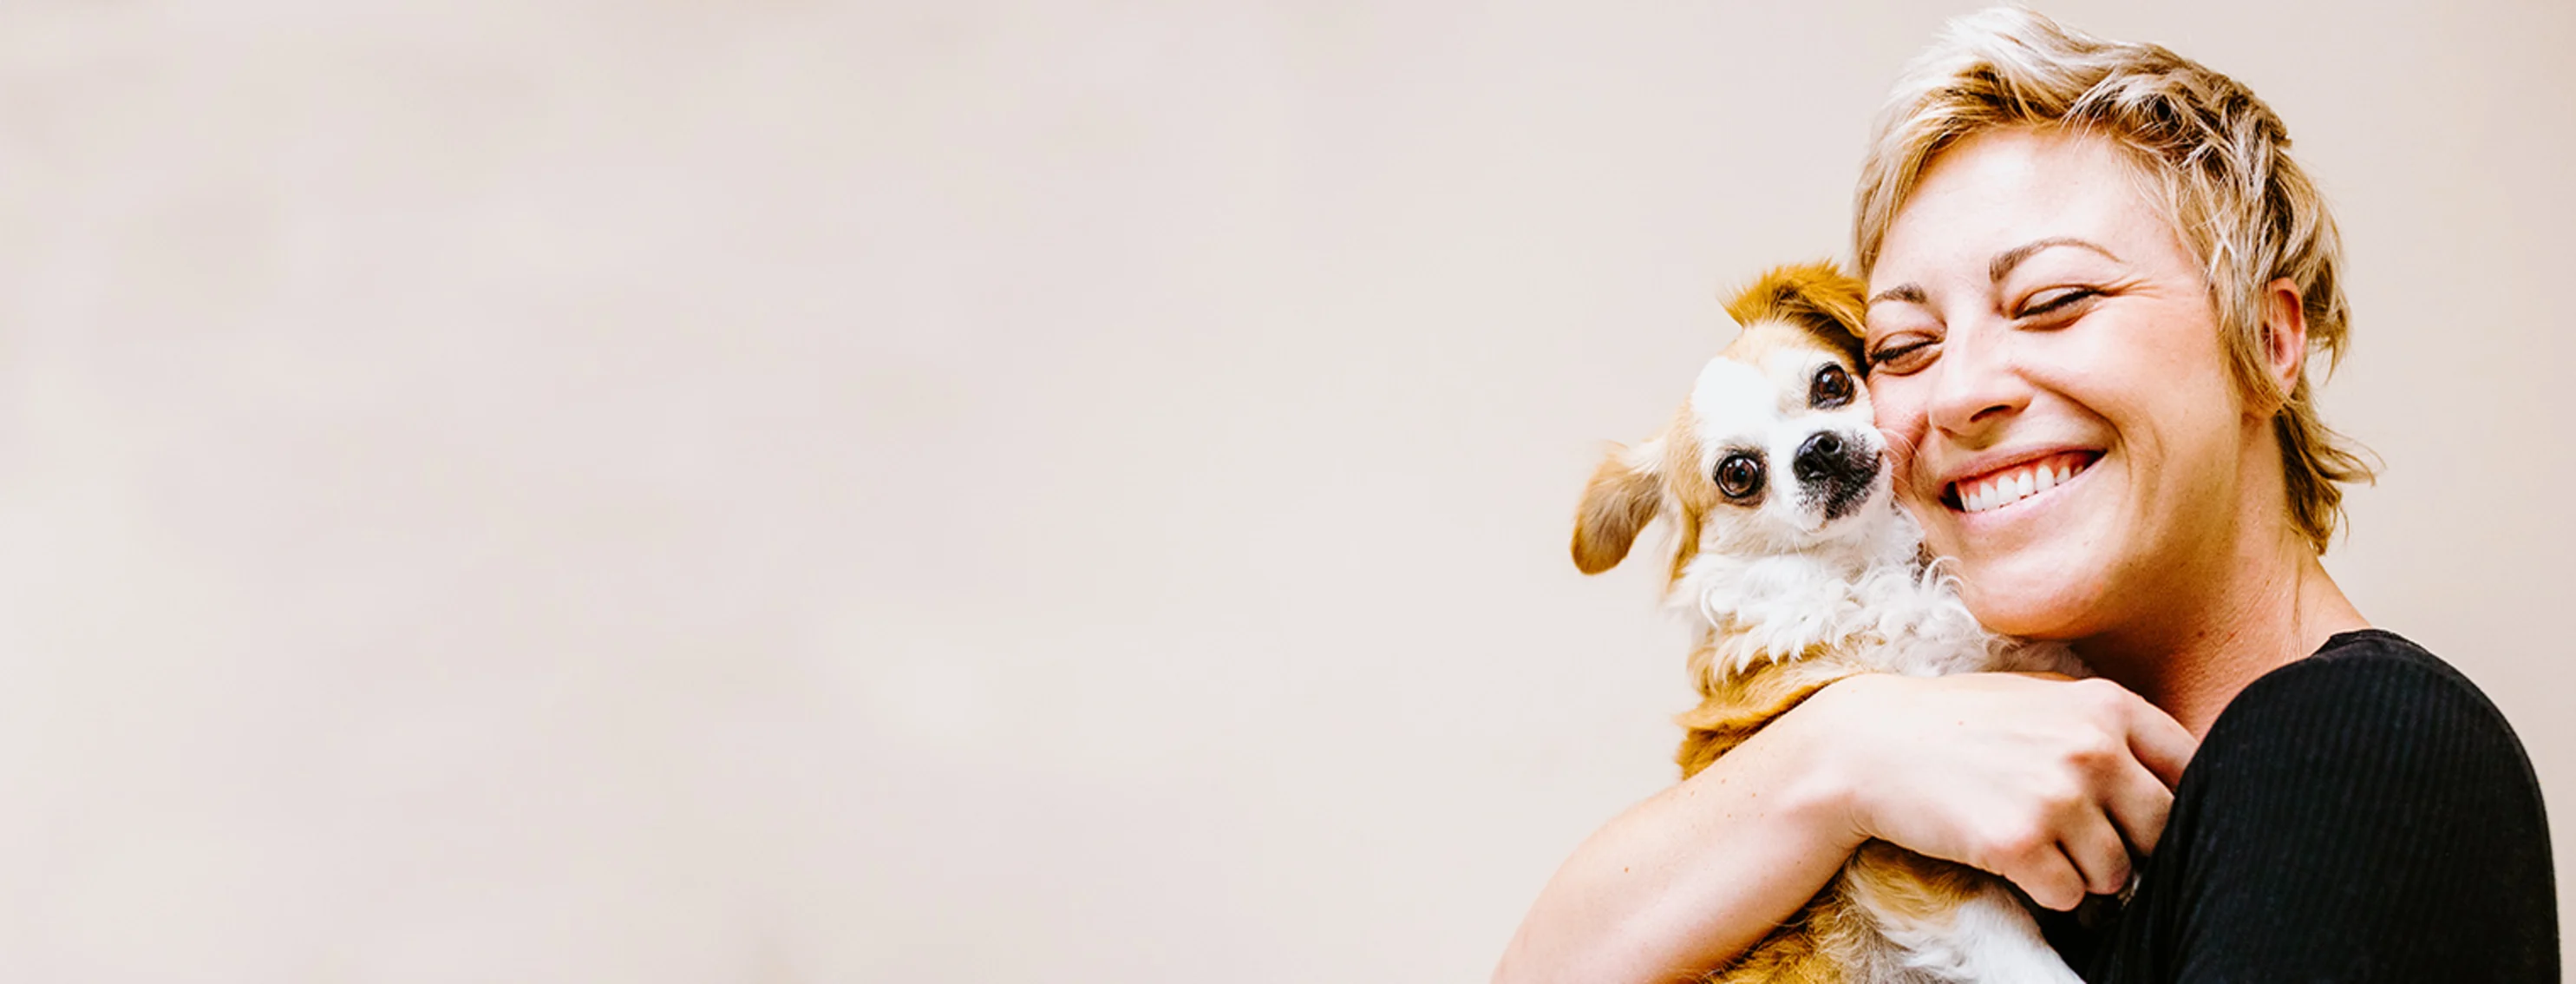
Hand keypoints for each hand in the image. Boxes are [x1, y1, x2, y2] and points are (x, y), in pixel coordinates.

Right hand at [1786, 673, 2196, 910]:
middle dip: (2132, 846)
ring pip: (2118, 873)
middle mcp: (2091, 748)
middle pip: (2163, 829)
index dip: (2174, 798)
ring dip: (2086, 875)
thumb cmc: (1960, 721)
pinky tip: (2016, 861)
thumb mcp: (2043, 697)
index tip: (2140, 812)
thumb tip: (2179, 779)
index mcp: (2106, 705)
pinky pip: (2070, 897)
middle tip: (2087, 840)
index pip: (2192, 767)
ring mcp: (2056, 797)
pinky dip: (2049, 892)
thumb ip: (2108, 725)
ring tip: (2042, 847)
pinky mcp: (2018, 843)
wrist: (1871, 744)